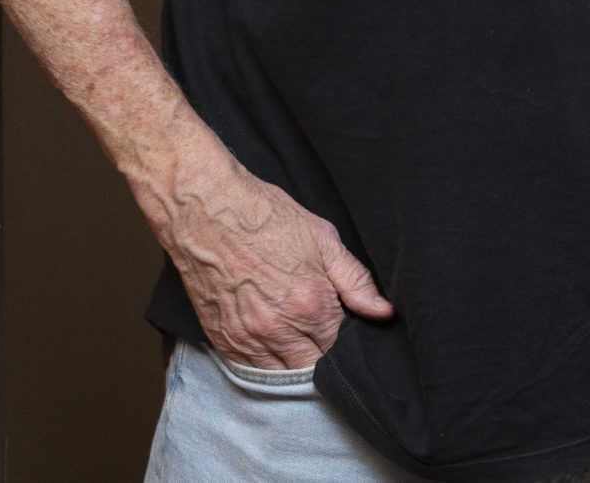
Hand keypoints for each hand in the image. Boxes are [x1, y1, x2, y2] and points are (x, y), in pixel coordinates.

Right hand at [141, 158, 394, 369]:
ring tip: (297, 340)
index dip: (347, 343)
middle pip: (313, 370)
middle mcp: (279, 331)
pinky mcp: (223, 341)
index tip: (344, 329)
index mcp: (311, 306)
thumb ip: (356, 281)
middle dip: (322, 358)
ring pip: (282, 378)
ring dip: (294, 365)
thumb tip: (384, 313)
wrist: (205, 211)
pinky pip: (251, 370)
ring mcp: (247, 339)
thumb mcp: (322, 239)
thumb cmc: (264, 217)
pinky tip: (271, 341)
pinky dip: (265, 363)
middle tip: (321, 335)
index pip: (342, 351)